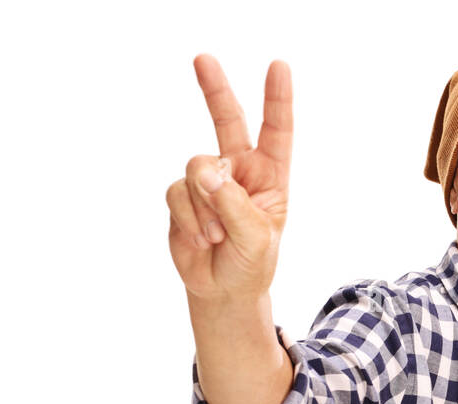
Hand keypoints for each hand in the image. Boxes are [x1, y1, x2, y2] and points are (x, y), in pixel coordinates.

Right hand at [166, 54, 292, 301]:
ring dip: (207, 209)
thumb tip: (204, 171)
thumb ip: (233, 202)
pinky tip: (202, 240)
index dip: (277, 100)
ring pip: (197, 169)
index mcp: (270, 175)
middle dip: (214, 89)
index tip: (278, 67)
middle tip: (202, 59)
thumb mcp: (256, 237)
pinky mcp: (182, 196)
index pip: (276, 131)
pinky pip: (179, 193)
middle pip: (226, 121)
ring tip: (219, 237)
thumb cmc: (251, 263)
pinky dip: (190, 219)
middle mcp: (239, 170)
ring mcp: (208, 181)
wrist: (222, 290)